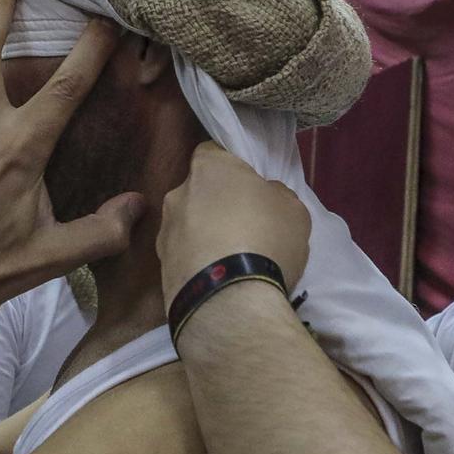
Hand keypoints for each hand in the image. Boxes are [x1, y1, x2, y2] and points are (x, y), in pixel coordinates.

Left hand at [158, 144, 310, 308]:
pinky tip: (217, 280)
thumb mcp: (293, 208)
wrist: (229, 302)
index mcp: (209, 168)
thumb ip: (273, 193)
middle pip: (198, 190)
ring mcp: (164, 231)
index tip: (248, 186)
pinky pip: (183, 255)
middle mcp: (178, 193)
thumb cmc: (266, 240)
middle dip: (215, 203)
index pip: (214, 152)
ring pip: (188, 224)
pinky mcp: (160, 267)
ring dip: (204, 235)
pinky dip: (197, 263)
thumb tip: (261, 196)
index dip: (232, 167)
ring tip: (230, 260)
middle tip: (242, 225)